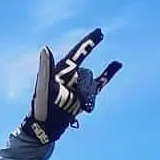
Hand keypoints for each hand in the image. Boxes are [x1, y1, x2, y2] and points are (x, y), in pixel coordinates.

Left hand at [21, 28, 120, 144]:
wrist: (46, 127)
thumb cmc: (41, 107)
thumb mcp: (43, 87)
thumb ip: (45, 68)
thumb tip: (45, 48)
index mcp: (60, 72)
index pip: (77, 54)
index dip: (88, 43)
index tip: (99, 32)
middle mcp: (70, 77)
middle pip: (86, 74)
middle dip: (85, 82)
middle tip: (90, 63)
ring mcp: (78, 86)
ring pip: (92, 84)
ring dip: (90, 95)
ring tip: (84, 107)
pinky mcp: (85, 97)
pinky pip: (100, 83)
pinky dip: (109, 74)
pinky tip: (118, 63)